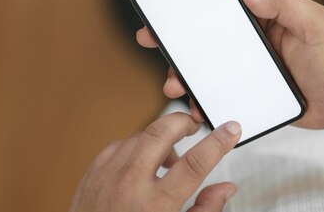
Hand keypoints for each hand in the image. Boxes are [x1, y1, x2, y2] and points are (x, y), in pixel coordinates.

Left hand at [70, 113, 241, 211]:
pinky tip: (143, 162)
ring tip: (169, 158)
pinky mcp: (92, 174)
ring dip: (159, 138)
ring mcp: (107, 177)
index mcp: (156, 206)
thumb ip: (205, 210)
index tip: (231, 129)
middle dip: (183, 122)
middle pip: (161, 132)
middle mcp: (129, 187)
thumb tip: (226, 188)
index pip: (195, 163)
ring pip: (140, 135)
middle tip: (194, 127)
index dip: (218, 142)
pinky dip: (136, 147)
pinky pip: (119, 145)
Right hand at [136, 0, 323, 130]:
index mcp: (266, 12)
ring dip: (184, 70)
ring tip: (173, 83)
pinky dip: (202, 97)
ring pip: (206, 62)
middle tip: (150, 37)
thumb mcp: (315, 25)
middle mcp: (252, 35)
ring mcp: (248, 63)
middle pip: (206, 29)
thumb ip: (285, 4)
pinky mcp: (249, 88)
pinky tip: (194, 106)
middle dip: (176, 33)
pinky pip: (218, 90)